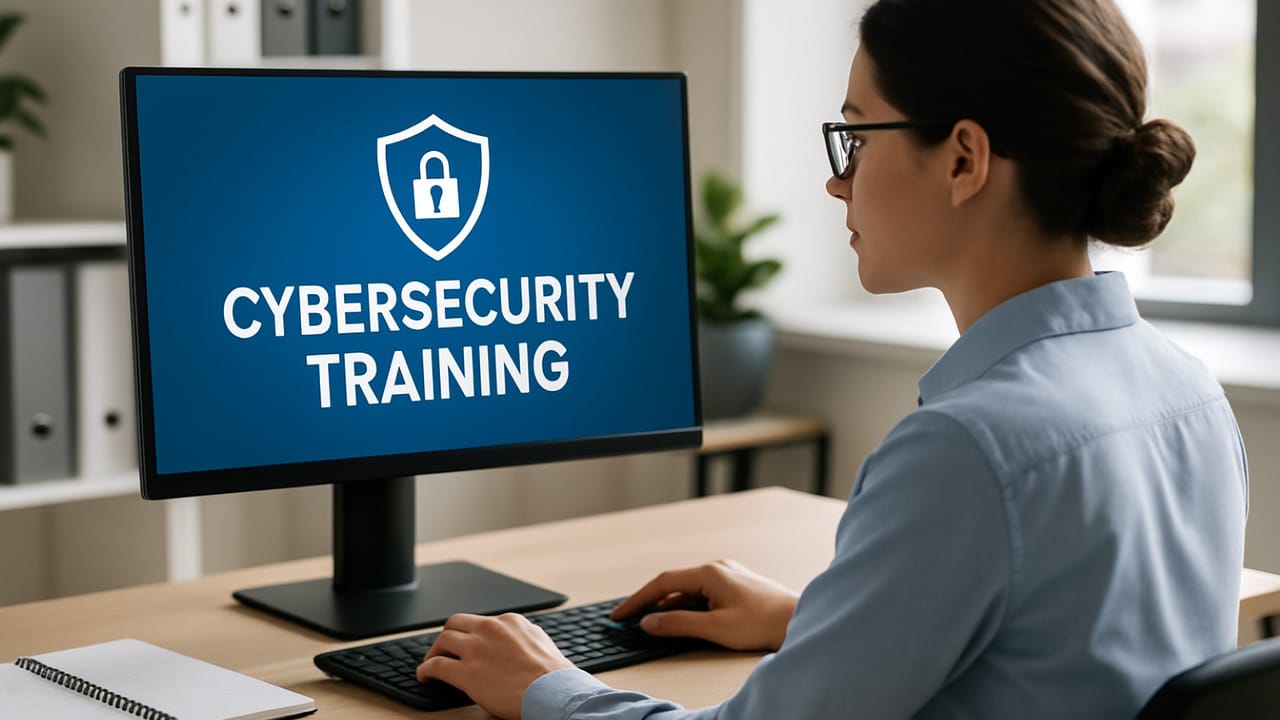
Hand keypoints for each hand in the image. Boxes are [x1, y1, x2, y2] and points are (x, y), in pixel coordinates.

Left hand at [415, 613, 573, 719]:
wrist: (554, 692)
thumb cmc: (553, 674)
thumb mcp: (540, 641)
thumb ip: (523, 636)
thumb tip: (517, 639)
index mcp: (508, 621)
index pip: (480, 622)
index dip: (470, 634)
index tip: (467, 643)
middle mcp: (489, 629)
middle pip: (455, 623)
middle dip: (447, 636)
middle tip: (444, 649)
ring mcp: (476, 650)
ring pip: (443, 640)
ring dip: (433, 652)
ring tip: (430, 662)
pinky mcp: (467, 673)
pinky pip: (436, 666)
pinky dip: (425, 669)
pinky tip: (424, 675)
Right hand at [611, 559, 798, 651]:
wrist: (798, 621)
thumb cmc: (762, 623)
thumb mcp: (715, 627)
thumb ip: (678, 624)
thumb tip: (648, 622)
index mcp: (709, 573)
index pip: (662, 583)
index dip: (638, 599)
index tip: (620, 614)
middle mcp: (717, 568)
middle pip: (674, 584)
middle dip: (650, 601)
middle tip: (629, 618)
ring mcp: (728, 575)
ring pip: (688, 589)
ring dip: (668, 604)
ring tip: (650, 621)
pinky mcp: (736, 586)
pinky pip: (702, 592)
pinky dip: (686, 604)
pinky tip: (682, 618)